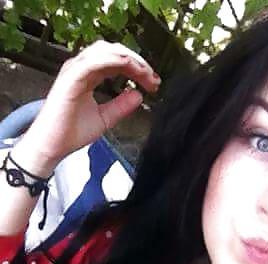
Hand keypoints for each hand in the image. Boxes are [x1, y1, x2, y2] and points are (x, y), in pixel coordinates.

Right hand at [13, 40, 159, 174]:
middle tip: (153, 78)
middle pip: (114, 52)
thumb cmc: (70, 132)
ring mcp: (75, 71)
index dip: (137, 68)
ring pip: (105, 51)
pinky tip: (127, 66)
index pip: (116, 62)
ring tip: (145, 73)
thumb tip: (139, 95)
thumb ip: (121, 106)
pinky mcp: (70, 78)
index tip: (154, 83)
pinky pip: (92, 61)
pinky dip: (112, 60)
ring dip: (129, 59)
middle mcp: (81, 69)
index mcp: (88, 75)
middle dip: (137, 62)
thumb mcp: (105, 119)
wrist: (52, 146)